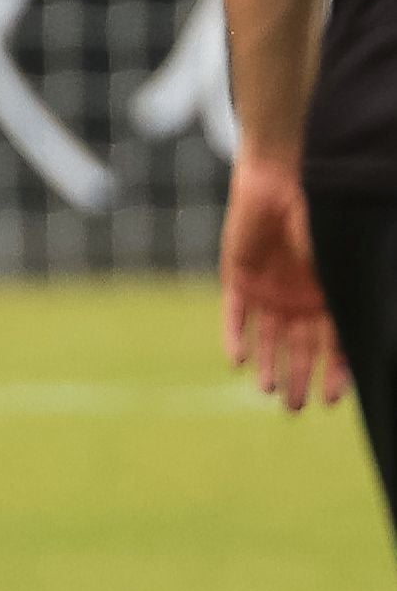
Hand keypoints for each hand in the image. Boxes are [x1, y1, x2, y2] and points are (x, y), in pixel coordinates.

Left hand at [222, 148, 348, 410]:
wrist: (280, 182)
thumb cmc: (318, 220)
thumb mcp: (333, 262)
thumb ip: (337, 295)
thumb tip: (355, 337)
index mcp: (330, 298)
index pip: (335, 346)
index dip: (336, 374)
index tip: (333, 400)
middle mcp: (300, 300)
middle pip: (301, 349)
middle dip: (300, 378)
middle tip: (298, 408)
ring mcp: (269, 291)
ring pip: (269, 340)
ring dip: (270, 367)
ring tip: (271, 393)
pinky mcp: (238, 280)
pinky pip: (235, 316)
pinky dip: (236, 338)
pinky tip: (237, 362)